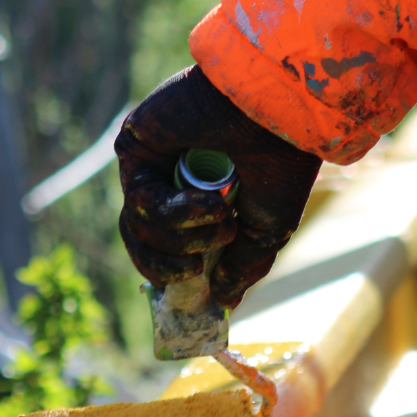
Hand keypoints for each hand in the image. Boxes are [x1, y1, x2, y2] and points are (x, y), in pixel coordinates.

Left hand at [116, 65, 321, 308]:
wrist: (280, 113)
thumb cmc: (281, 163)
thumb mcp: (267, 230)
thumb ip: (241, 267)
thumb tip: (222, 303)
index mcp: (195, 201)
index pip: (165, 249)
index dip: (173, 275)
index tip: (195, 294)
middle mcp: (169, 182)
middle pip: (143, 245)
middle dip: (168, 268)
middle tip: (197, 269)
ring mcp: (150, 165)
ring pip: (138, 230)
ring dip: (181, 241)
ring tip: (222, 224)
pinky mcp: (134, 147)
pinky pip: (140, 203)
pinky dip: (177, 214)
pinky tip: (211, 202)